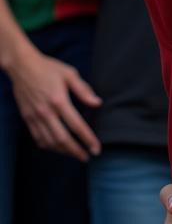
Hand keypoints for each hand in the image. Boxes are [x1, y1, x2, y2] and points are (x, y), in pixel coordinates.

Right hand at [8, 43, 100, 160]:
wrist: (22, 66)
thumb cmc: (49, 68)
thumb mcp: (70, 74)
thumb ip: (84, 90)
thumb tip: (97, 103)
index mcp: (59, 101)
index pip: (76, 126)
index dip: (87, 139)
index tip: (96, 148)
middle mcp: (46, 112)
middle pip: (62, 139)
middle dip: (76, 151)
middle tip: (87, 157)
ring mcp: (34, 116)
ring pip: (49, 141)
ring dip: (63, 151)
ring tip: (75, 154)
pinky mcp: (27, 118)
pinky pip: (37, 137)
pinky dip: (48, 146)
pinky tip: (57, 147)